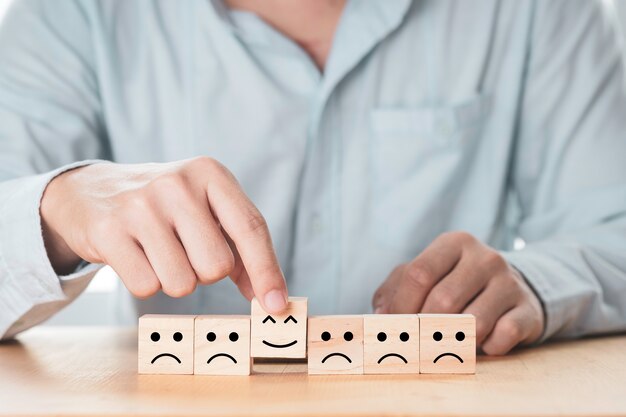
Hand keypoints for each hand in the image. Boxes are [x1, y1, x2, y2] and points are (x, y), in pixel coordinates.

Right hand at [40, 157, 287, 312]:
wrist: (92, 191)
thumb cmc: (165, 208)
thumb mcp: (206, 211)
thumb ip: (241, 251)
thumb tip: (271, 298)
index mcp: (210, 173)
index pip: (251, 227)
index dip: (267, 271)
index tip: (276, 305)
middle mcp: (177, 184)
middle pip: (217, 266)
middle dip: (205, 273)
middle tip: (185, 252)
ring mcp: (140, 205)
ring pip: (182, 284)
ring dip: (175, 280)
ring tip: (158, 252)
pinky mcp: (108, 230)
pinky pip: (146, 287)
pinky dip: (146, 283)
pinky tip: (134, 256)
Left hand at [372, 232, 544, 354]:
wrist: (515, 287)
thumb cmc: (456, 283)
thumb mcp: (426, 275)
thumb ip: (396, 288)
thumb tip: (381, 315)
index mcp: (453, 243)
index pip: (419, 274)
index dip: (401, 305)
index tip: (393, 326)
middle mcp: (484, 257)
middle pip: (443, 300)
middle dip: (424, 327)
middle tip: (416, 342)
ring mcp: (509, 282)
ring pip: (472, 322)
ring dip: (455, 340)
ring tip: (450, 339)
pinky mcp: (528, 309)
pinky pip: (502, 336)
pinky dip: (486, 348)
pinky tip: (482, 343)